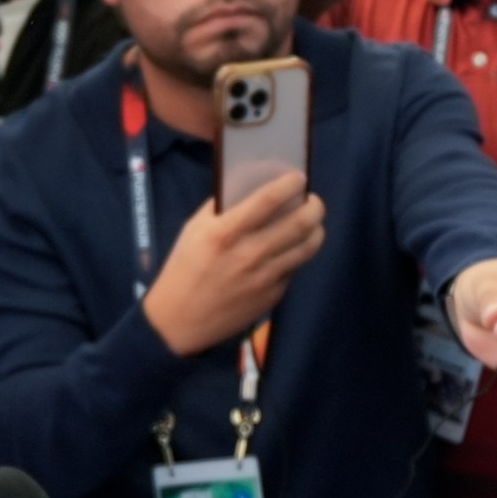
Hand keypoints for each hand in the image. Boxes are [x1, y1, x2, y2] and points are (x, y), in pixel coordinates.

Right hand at [140, 172, 325, 356]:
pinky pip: (295, 267)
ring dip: (316, 229)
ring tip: (312, 222)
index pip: (268, 200)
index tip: (299, 177)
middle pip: (300, 223)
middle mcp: (249, 253)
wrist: (180, 320)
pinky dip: (298, 253)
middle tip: (313, 200)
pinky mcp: (273, 295)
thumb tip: (253, 186)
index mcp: (225, 233)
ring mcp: (264, 277)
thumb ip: (222, 207)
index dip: (290, 184)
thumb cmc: (184, 268)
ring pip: (308, 246)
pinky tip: (292, 248)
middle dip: (315, 206)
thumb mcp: (194, 230)